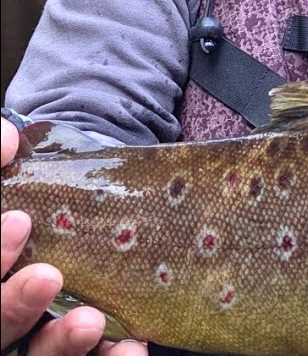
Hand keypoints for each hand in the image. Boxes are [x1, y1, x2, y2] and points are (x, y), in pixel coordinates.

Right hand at [1, 118, 147, 355]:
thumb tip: (4, 137)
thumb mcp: (10, 188)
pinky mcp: (64, 354)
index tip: (19, 220)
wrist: (52, 231)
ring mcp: (24, 340)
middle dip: (11, 306)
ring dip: (58, 345)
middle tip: (50, 276)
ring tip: (93, 321)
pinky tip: (130, 350)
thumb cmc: (22, 211)